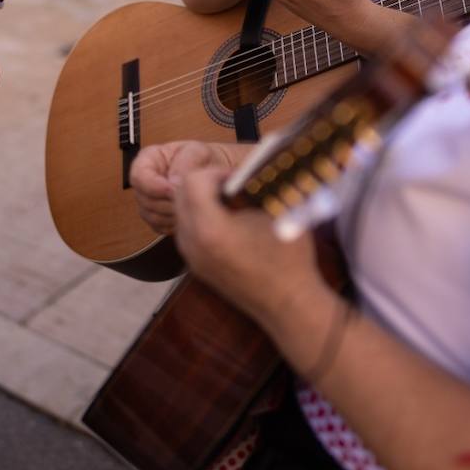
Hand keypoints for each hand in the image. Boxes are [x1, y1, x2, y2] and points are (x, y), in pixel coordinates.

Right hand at [130, 141, 232, 234]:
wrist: (213, 172)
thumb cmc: (202, 158)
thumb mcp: (197, 151)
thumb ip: (185, 163)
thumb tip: (173, 183)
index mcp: (148, 159)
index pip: (139, 176)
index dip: (154, 186)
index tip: (172, 190)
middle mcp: (145, 181)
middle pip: (144, 199)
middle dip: (166, 202)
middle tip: (186, 199)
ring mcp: (149, 201)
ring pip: (150, 215)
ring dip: (171, 214)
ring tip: (190, 206)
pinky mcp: (157, 217)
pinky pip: (159, 226)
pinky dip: (174, 224)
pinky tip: (187, 215)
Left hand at [173, 165, 322, 326]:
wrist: (288, 304)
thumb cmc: (289, 257)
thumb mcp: (275, 211)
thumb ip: (254, 185)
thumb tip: (244, 165)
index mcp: (209, 228)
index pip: (191, 180)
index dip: (215, 172)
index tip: (237, 178)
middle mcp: (192, 243)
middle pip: (180, 194)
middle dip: (205, 183)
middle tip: (234, 187)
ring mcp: (191, 257)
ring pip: (181, 212)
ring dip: (202, 200)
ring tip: (233, 205)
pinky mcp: (196, 266)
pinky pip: (187, 231)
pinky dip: (202, 219)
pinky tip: (230, 225)